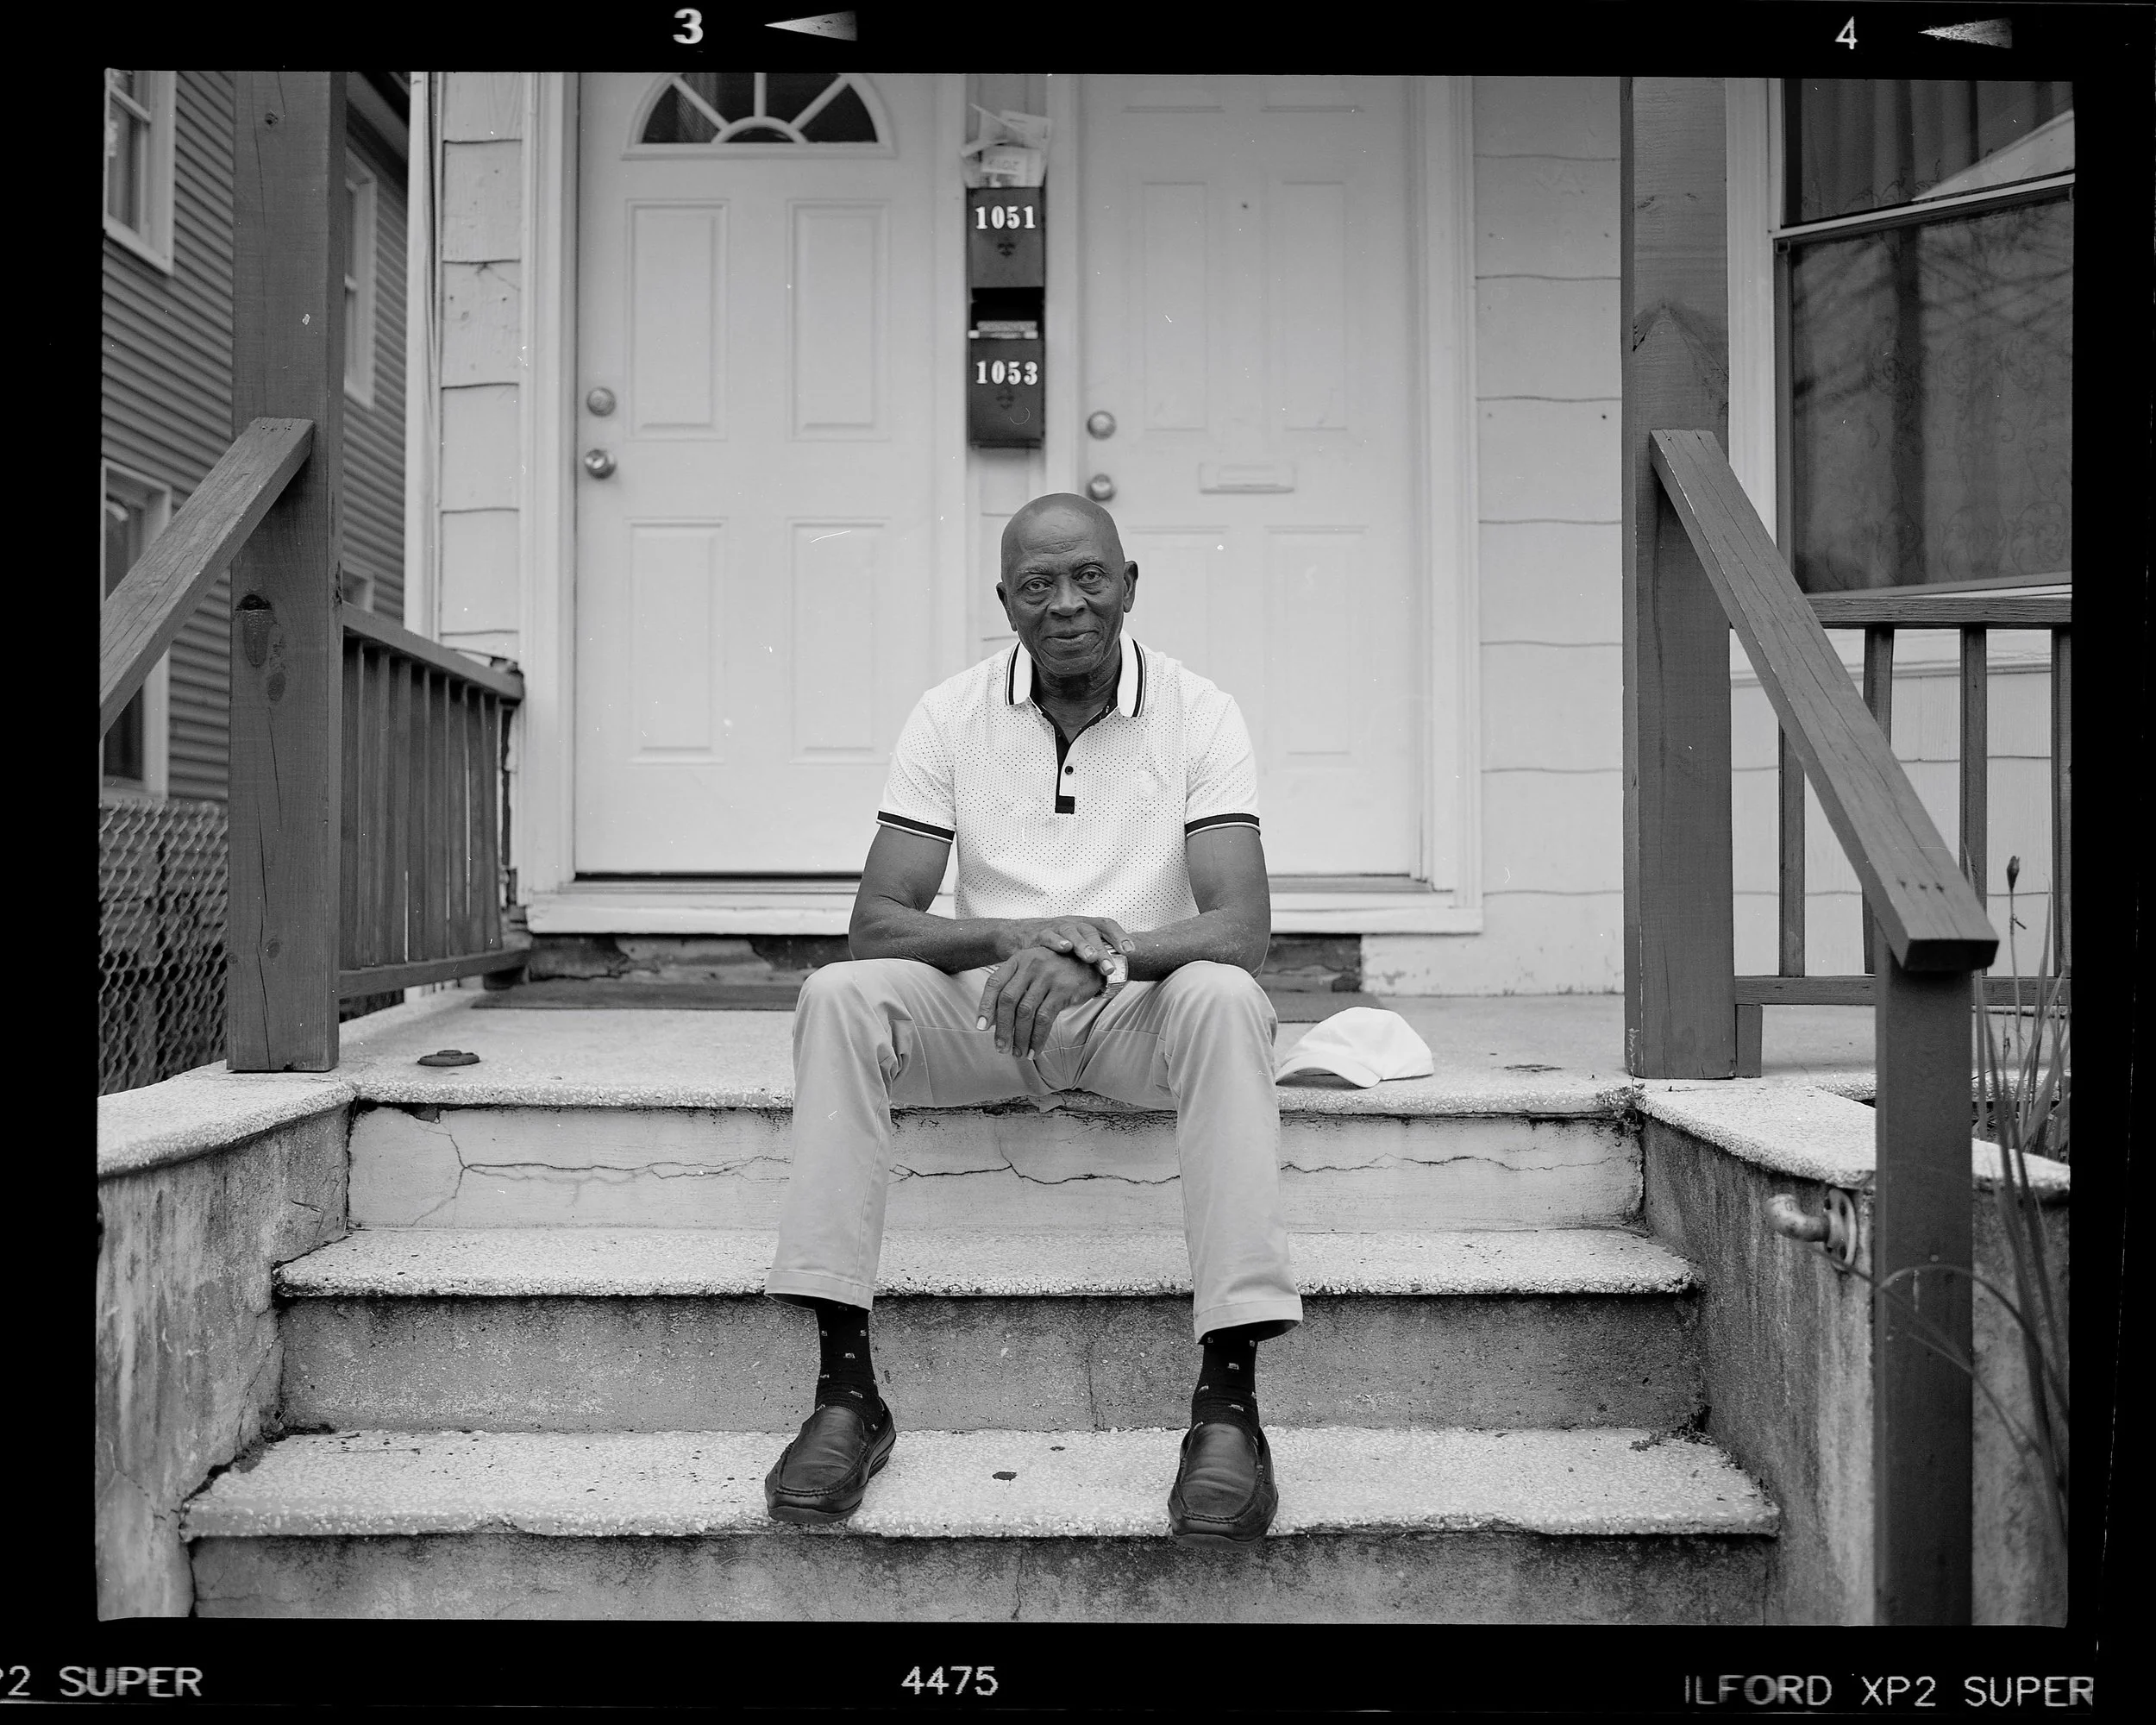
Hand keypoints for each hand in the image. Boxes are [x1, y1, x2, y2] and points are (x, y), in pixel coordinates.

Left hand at [977, 946, 1105, 1057]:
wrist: (1092, 961)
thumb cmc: (1057, 969)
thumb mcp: (1033, 969)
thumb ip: (1015, 986)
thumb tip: (994, 1020)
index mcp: (1019, 959)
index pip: (994, 983)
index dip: (985, 1006)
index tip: (981, 1027)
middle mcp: (1031, 965)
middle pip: (1008, 1000)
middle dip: (1002, 1028)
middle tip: (1000, 1047)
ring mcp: (1047, 977)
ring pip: (1025, 1013)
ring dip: (1019, 1037)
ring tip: (1018, 1053)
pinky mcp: (1063, 990)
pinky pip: (1044, 1019)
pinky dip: (1037, 1038)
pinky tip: (1034, 1049)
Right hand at [1006, 915, 1135, 975]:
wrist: (1019, 935)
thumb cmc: (1055, 946)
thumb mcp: (1076, 949)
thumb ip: (1093, 961)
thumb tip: (1114, 981)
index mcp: (1086, 927)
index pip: (1106, 926)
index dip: (1119, 936)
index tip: (1130, 951)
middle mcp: (1074, 924)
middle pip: (1092, 932)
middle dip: (1102, 950)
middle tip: (1110, 968)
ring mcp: (1056, 928)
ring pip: (1073, 932)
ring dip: (1083, 945)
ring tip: (1091, 957)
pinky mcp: (1038, 934)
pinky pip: (1049, 935)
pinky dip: (1057, 941)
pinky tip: (1064, 948)